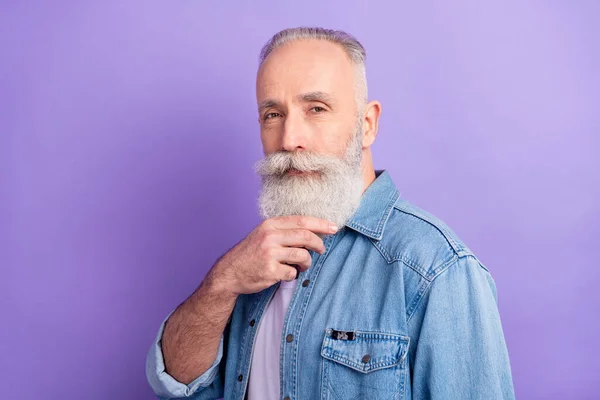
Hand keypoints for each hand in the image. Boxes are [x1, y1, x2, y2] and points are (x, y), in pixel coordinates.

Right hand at [209, 216, 337, 294]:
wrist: (229, 272)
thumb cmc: (251, 253)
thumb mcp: (264, 234)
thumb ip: (284, 231)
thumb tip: (313, 231)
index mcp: (270, 224)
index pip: (302, 221)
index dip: (321, 224)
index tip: (334, 228)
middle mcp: (270, 236)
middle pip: (306, 236)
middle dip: (318, 244)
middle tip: (321, 250)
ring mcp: (270, 253)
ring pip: (303, 256)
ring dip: (306, 263)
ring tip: (300, 266)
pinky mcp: (270, 270)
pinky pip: (293, 272)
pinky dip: (293, 275)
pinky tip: (284, 274)